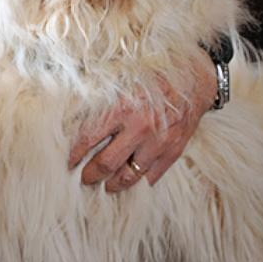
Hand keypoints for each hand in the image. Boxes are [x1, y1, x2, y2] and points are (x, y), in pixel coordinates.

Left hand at [68, 48, 216, 192]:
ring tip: (106, 187)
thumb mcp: (123, 77)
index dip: (75, 153)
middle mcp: (139, 128)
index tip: (69, 161)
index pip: (89, 138)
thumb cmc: (153, 75)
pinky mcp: (173, 151)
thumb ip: (101, 95)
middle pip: (106, 163)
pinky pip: (152, 176)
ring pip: (129, 176)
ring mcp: (158, 142)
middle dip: (90, 175)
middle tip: (84, 178)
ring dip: (113, 185)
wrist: (193, 78)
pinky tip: (131, 182)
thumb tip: (74, 109)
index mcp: (122, 107)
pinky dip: (140, 182)